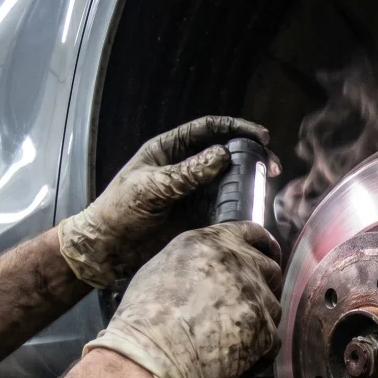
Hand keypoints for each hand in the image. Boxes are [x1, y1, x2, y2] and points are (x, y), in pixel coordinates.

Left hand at [58, 116, 279, 287]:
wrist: (106, 249)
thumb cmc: (117, 211)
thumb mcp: (151, 187)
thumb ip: (186, 173)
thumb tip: (222, 155)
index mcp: (169, 150)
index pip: (208, 130)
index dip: (236, 129)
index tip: (260, 137)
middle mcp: (184, 168)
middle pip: (224, 154)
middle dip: (250, 156)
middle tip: (271, 166)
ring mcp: (191, 193)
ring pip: (227, 182)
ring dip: (248, 183)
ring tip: (266, 188)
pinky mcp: (195, 217)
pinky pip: (223, 208)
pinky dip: (239, 208)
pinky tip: (252, 211)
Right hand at [83, 223, 282, 377]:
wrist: (149, 359)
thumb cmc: (143, 321)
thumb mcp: (161, 269)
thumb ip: (196, 261)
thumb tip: (212, 270)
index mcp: (209, 242)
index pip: (251, 233)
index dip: (263, 246)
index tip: (268, 255)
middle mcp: (237, 262)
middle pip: (269, 269)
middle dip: (264, 285)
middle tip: (248, 305)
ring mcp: (254, 295)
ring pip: (273, 305)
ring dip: (259, 319)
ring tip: (230, 338)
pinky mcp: (265, 329)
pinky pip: (273, 340)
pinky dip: (260, 352)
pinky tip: (239, 360)